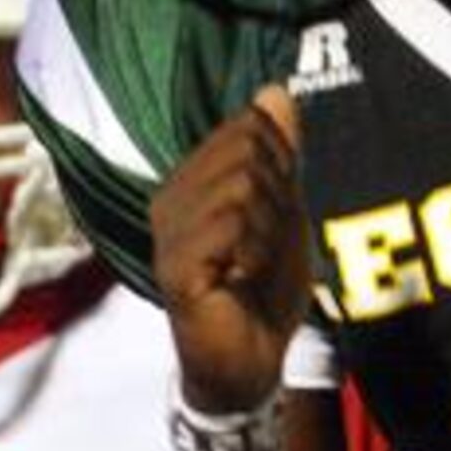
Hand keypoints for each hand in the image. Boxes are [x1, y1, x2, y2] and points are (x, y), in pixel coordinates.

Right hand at [150, 85, 309, 410]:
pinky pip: (230, 225)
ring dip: (269, 228)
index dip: (281, 164)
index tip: (275, 211)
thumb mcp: (282, 209)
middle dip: (277, 195)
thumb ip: (279, 152)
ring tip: (253, 263)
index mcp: (190, 181)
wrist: (252, 361)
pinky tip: (242, 278)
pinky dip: (255, 250)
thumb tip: (275, 89)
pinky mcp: (176, 267)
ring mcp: (168, 234)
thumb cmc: (263, 286)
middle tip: (264, 243)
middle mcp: (169, 200)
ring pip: (242, 186)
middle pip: (246, 150)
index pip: (247, 127)